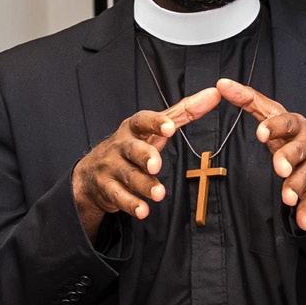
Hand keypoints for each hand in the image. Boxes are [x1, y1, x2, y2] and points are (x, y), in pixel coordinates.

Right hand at [71, 88, 222, 238]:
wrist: (91, 173)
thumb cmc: (131, 145)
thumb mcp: (154, 128)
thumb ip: (184, 112)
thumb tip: (214, 94)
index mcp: (133, 128)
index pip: (142, 121)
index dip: (155, 123)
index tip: (169, 127)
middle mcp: (120, 146)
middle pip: (132, 149)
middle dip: (145, 156)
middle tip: (156, 164)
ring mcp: (111, 168)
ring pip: (128, 175)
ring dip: (144, 185)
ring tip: (159, 193)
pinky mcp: (107, 189)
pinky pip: (119, 197)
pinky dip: (131, 205)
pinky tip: (143, 210)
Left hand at [216, 77, 305, 232]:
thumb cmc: (292, 137)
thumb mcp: (274, 117)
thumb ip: (249, 101)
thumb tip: (222, 85)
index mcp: (295, 125)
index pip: (285, 121)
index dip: (274, 126)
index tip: (260, 132)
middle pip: (299, 149)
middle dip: (289, 158)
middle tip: (280, 167)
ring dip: (297, 187)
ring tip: (288, 198)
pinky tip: (302, 221)